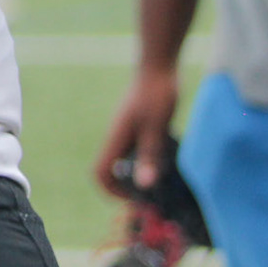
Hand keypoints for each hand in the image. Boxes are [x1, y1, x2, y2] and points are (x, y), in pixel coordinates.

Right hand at [93, 65, 179, 196]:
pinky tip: (167, 158)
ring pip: (124, 161)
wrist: (158, 66)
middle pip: (110, 170)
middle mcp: (117, 137)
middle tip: (152, 197)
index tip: (135, 200)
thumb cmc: (156, 94)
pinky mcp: (137, 126)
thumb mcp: (157, 128)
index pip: (100, 172)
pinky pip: (135, 151)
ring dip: (137, 175)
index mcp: (116, 139)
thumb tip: (143, 185)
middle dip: (126, 188)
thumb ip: (149, 155)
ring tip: (162, 180)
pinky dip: (146, 161)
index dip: (112, 191)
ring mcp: (126, 131)